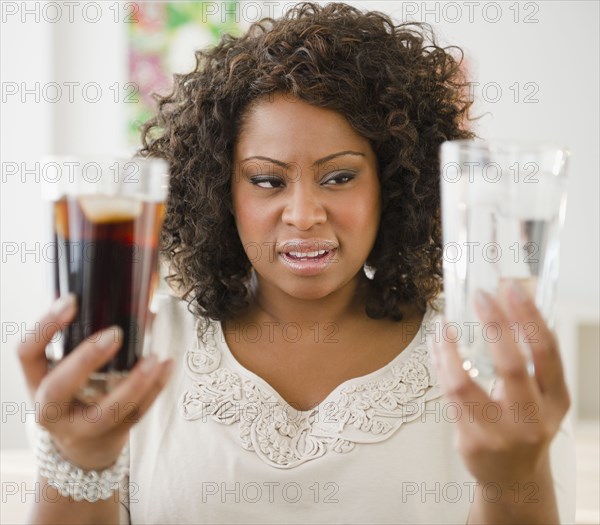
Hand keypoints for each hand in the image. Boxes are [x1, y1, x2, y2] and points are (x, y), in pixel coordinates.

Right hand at [18, 294, 173, 470]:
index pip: (28, 353)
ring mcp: (82, 427)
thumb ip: (82, 338)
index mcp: (38, 382)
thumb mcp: (66, 369)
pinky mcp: (112, 434)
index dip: (45, 327)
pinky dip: (154, 389)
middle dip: (86, 359)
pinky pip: (135, 414)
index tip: (71, 301)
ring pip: (106, 411)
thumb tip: (127, 298)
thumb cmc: (76, 394)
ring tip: (154, 358)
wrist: (85, 446)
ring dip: (134, 383)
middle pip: (59, 388)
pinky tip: (166, 366)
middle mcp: (52, 408)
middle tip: (115, 334)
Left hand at [429, 280, 569, 488]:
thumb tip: (512, 304)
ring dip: (449, 346)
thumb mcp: (542, 395)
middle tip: (480, 296)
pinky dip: (439, 364)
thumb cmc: (525, 426)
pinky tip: (436, 346)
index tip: (511, 289)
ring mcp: (499, 433)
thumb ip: (532, 359)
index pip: (546, 353)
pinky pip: (446, 395)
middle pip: (511, 365)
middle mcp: (531, 419)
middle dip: (494, 325)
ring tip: (443, 324)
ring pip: (463, 382)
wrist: (512, 477)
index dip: (529, 318)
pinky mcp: (470, 441)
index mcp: (554, 400)